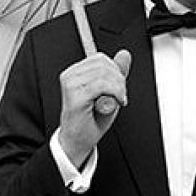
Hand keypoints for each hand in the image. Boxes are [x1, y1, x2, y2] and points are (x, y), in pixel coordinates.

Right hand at [57, 49, 131, 167]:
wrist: (78, 141)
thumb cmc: (91, 118)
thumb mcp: (109, 91)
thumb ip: (116, 72)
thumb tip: (125, 54)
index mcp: (75, 72)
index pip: (101, 59)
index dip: (115, 72)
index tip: (119, 89)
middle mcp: (70, 76)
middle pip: (104, 64)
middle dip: (119, 80)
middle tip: (120, 97)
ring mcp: (70, 85)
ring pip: (105, 74)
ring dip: (118, 89)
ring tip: (115, 102)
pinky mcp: (75, 96)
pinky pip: (103, 86)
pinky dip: (115, 94)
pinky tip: (114, 104)